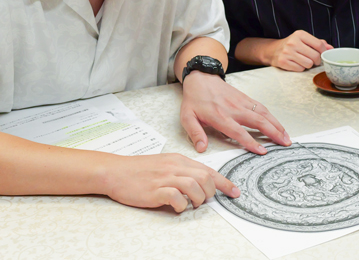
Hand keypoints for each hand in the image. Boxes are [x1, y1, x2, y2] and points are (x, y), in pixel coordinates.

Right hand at [101, 152, 238, 211]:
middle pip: (206, 178)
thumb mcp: (166, 164)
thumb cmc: (140, 170)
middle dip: (211, 193)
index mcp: (180, 160)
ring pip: (195, 186)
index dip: (225, 183)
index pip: (209, 170)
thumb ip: (184, 171)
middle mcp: (175, 167)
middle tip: (204, 200)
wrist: (115, 171)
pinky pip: (176, 197)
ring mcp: (165, 178)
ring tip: (191, 204)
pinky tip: (176, 206)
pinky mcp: (155, 190)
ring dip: (198, 200)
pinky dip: (181, 205)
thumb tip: (202, 183)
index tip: (235, 192)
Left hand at [180, 72, 290, 153]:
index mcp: (220, 116)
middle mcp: (234, 109)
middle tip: (285, 144)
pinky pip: (262, 107)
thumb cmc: (194, 99)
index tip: (262, 151)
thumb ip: (195, 133)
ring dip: (277, 125)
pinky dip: (272, 117)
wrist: (201, 78)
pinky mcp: (246, 98)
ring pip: (264, 114)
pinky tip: (278, 124)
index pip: (238, 132)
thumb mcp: (187, 117)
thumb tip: (201, 148)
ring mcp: (242, 102)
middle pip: (258, 121)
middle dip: (274, 133)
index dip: (251, 142)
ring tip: (286, 137)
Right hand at [270, 30, 332, 70]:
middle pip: (315, 56)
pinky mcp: (283, 61)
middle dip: (317, 60)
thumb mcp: (304, 40)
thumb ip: (319, 43)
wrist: (273, 50)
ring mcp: (287, 52)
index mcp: (300, 34)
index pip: (319, 44)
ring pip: (308, 64)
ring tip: (303, 61)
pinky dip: (300, 68)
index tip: (322, 55)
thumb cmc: (293, 45)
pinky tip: (296, 63)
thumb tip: (331, 48)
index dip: (323, 52)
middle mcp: (293, 42)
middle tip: (314, 60)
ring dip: (308, 65)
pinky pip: (300, 69)